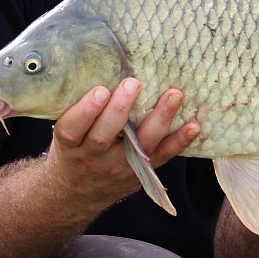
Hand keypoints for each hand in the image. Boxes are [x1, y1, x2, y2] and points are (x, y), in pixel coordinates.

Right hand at [45, 78, 200, 204]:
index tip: (100, 91)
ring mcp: (119, 166)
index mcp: (70, 144)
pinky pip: (162, 156)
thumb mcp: (66, 133)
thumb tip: (97, 64)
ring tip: (173, 95)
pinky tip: (193, 126)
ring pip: (140, 145)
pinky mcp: (141, 171)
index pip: (72, 128)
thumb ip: (78, 108)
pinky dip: (179, 142)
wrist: (75, 193)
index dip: (86, 111)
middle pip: (104, 136)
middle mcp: (93, 157)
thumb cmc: (72, 150)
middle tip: (133, 84)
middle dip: (120, 109)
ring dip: (159, 119)